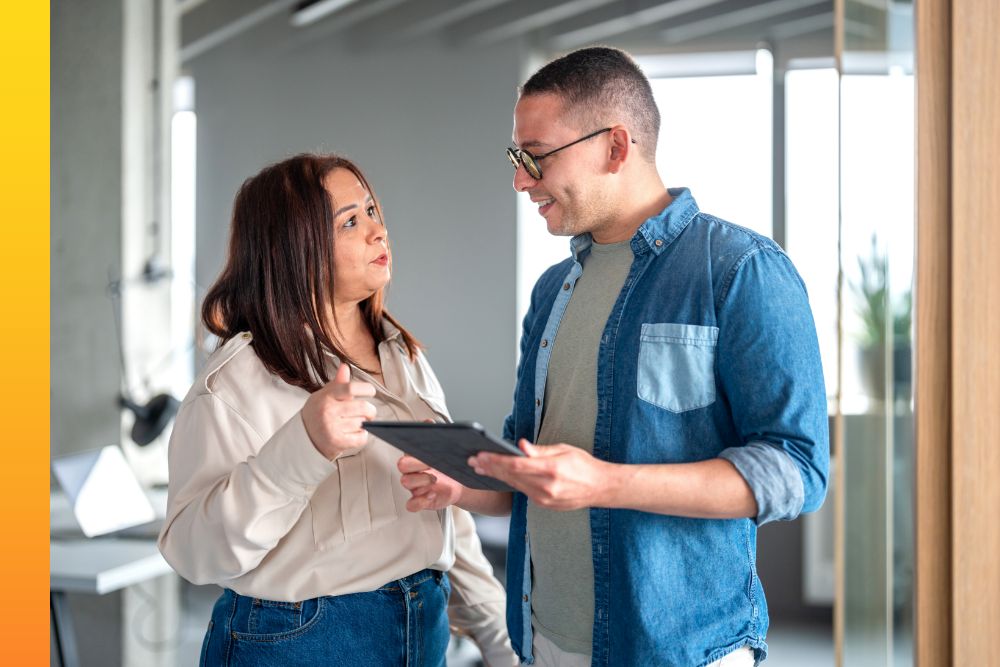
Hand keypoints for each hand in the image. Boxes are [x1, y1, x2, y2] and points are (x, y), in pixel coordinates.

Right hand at [301, 363, 376, 459]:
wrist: (303, 437)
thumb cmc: (316, 413)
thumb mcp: (323, 395)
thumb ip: (337, 383)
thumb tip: (345, 367)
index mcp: (326, 397)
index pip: (351, 388)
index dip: (366, 388)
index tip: (371, 391)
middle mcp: (328, 411)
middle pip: (362, 407)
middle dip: (370, 410)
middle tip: (369, 412)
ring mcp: (332, 428)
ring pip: (362, 423)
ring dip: (363, 424)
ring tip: (355, 423)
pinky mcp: (337, 442)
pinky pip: (361, 437)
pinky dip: (362, 436)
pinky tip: (355, 433)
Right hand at [397, 455, 464, 511]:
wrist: (459, 487)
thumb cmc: (452, 470)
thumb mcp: (450, 458)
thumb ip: (449, 452)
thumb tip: (458, 451)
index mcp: (418, 458)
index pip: (408, 450)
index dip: (417, 454)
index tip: (430, 456)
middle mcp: (414, 471)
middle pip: (402, 465)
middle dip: (417, 464)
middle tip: (432, 467)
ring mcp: (415, 486)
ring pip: (405, 482)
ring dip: (421, 481)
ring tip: (435, 481)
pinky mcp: (419, 501)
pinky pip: (411, 504)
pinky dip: (420, 501)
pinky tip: (432, 495)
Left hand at [469, 439, 609, 510]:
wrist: (601, 488)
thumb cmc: (584, 466)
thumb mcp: (564, 450)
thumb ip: (539, 450)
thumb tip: (519, 446)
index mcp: (551, 470)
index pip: (516, 465)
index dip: (496, 460)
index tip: (482, 454)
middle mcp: (546, 488)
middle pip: (511, 477)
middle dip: (490, 467)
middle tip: (473, 460)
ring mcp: (544, 499)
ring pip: (514, 486)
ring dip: (496, 476)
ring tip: (481, 467)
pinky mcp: (544, 505)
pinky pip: (522, 492)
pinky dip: (510, 483)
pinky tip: (499, 476)